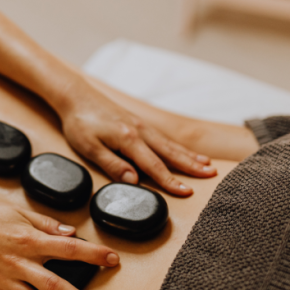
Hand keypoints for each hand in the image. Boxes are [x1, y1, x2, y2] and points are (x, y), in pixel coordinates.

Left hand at [59, 80, 215, 195]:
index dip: (170, 181)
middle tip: (212, 176)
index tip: (186, 192)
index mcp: (128, 139)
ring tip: (207, 165)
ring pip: (169, 144)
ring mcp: (141, 126)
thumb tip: (134, 181)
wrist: (77, 96)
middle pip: (170, 153)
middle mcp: (140, 131)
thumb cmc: (80, 123)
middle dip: (191, 166)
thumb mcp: (89, 147)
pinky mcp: (138, 123)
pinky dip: (177, 146)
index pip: (153, 165)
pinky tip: (184, 152)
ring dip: (189, 155)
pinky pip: (163, 138)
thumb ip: (112, 164)